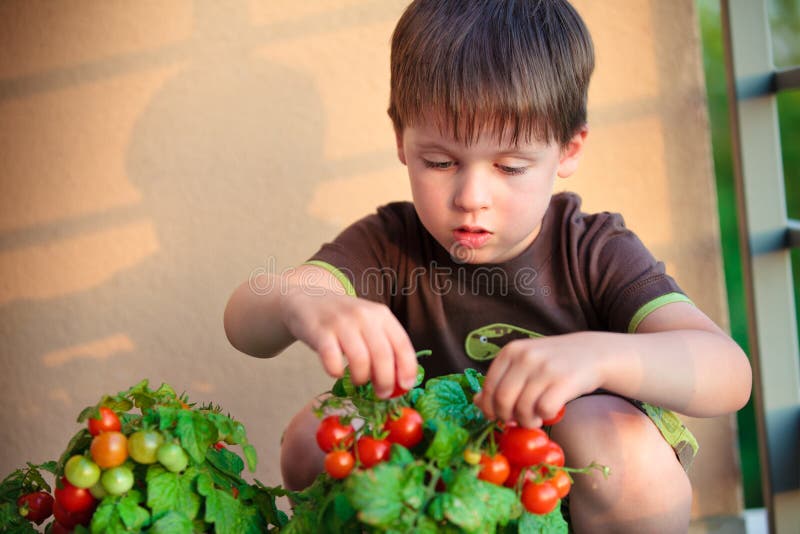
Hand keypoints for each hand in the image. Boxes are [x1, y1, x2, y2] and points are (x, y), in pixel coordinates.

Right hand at [280, 283, 417, 398]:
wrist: (309, 298)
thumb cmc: (344, 319)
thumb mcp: (370, 324)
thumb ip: (385, 346)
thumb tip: (400, 381)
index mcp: (381, 315)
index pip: (402, 344)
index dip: (407, 368)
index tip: (405, 386)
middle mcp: (364, 316)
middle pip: (383, 355)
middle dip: (385, 381)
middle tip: (382, 394)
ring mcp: (341, 322)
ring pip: (360, 360)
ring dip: (362, 378)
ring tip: (358, 381)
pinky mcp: (319, 331)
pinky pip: (331, 359)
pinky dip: (336, 372)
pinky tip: (336, 372)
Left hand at [473, 333, 604, 427]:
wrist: (592, 352)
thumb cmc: (552, 362)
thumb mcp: (523, 364)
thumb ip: (501, 380)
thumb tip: (476, 402)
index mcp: (510, 351)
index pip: (488, 387)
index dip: (489, 408)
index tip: (497, 416)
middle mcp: (525, 357)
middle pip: (503, 400)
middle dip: (507, 417)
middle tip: (517, 420)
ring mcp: (545, 368)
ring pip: (523, 408)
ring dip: (527, 421)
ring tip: (535, 418)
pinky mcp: (564, 380)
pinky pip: (545, 409)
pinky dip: (545, 417)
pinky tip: (549, 412)